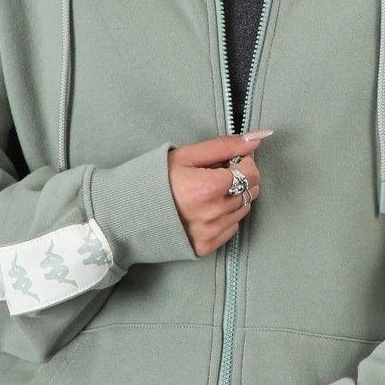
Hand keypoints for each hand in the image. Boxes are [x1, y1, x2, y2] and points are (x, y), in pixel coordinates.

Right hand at [166, 131, 271, 257]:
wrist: (127, 212)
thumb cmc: (155, 179)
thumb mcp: (187, 155)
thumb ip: (224, 146)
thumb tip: (258, 137)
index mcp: (208, 188)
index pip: (251, 174)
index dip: (244, 163)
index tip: (230, 161)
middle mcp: (213, 213)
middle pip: (250, 192)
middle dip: (241, 179)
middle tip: (219, 175)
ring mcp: (210, 233)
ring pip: (243, 211)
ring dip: (234, 198)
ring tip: (209, 192)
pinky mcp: (205, 247)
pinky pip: (231, 229)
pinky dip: (225, 217)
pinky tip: (205, 209)